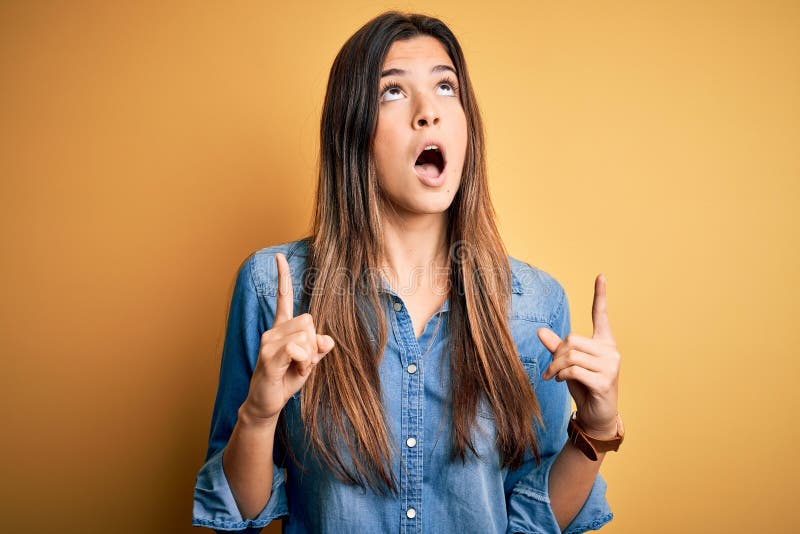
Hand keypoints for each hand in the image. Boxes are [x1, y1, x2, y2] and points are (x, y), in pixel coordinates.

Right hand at [241, 253, 334, 423]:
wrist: (267, 402)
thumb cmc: (286, 379)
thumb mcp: (309, 363)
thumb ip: (319, 349)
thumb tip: (328, 340)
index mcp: (282, 328)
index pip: (283, 297)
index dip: (283, 277)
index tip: (278, 257)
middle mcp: (272, 330)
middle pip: (309, 320)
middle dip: (313, 343)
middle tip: (302, 361)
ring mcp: (268, 342)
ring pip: (305, 335)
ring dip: (309, 356)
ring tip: (295, 368)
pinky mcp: (268, 356)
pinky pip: (296, 348)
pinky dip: (303, 362)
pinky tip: (294, 371)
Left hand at [537, 274, 619, 436]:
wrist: (597, 414)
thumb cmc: (584, 386)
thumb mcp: (568, 364)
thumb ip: (556, 348)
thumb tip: (539, 331)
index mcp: (604, 343)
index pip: (601, 315)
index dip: (600, 296)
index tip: (600, 276)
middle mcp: (611, 351)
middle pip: (572, 340)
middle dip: (556, 354)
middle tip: (550, 369)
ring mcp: (611, 366)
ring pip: (571, 355)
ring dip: (555, 367)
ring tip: (551, 376)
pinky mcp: (605, 381)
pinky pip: (574, 370)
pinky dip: (561, 375)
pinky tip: (559, 381)